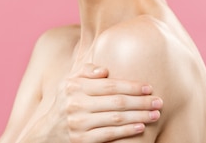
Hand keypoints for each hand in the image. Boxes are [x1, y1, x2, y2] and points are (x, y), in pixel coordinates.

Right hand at [37, 63, 162, 142]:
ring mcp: (78, 124)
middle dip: (141, 101)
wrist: (47, 133)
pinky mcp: (82, 141)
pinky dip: (127, 131)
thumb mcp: (68, 83)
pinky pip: (109, 135)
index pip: (109, 85)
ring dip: (139, 116)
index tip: (149, 87)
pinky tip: (140, 127)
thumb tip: (105, 70)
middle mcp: (75, 104)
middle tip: (159, 101)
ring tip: (155, 114)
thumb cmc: (65, 103)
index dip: (131, 86)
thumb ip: (86, 72)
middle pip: (116, 102)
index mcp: (74, 87)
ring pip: (116, 119)